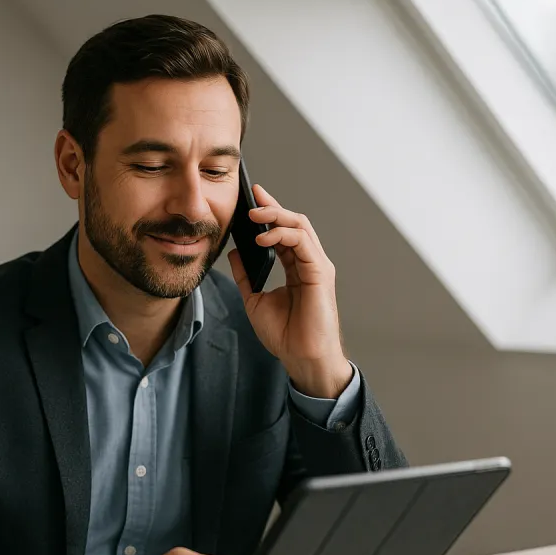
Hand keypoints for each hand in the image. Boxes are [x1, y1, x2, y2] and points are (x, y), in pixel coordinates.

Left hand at [228, 184, 352, 398]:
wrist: (301, 358)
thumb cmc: (284, 335)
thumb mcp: (255, 299)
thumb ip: (246, 275)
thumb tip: (235, 252)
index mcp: (296, 268)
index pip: (283, 232)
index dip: (269, 214)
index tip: (250, 199)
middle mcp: (309, 263)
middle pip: (294, 223)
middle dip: (272, 206)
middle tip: (252, 196)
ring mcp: (317, 266)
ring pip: (301, 226)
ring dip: (276, 216)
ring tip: (254, 215)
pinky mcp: (320, 272)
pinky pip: (302, 242)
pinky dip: (282, 234)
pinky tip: (263, 237)